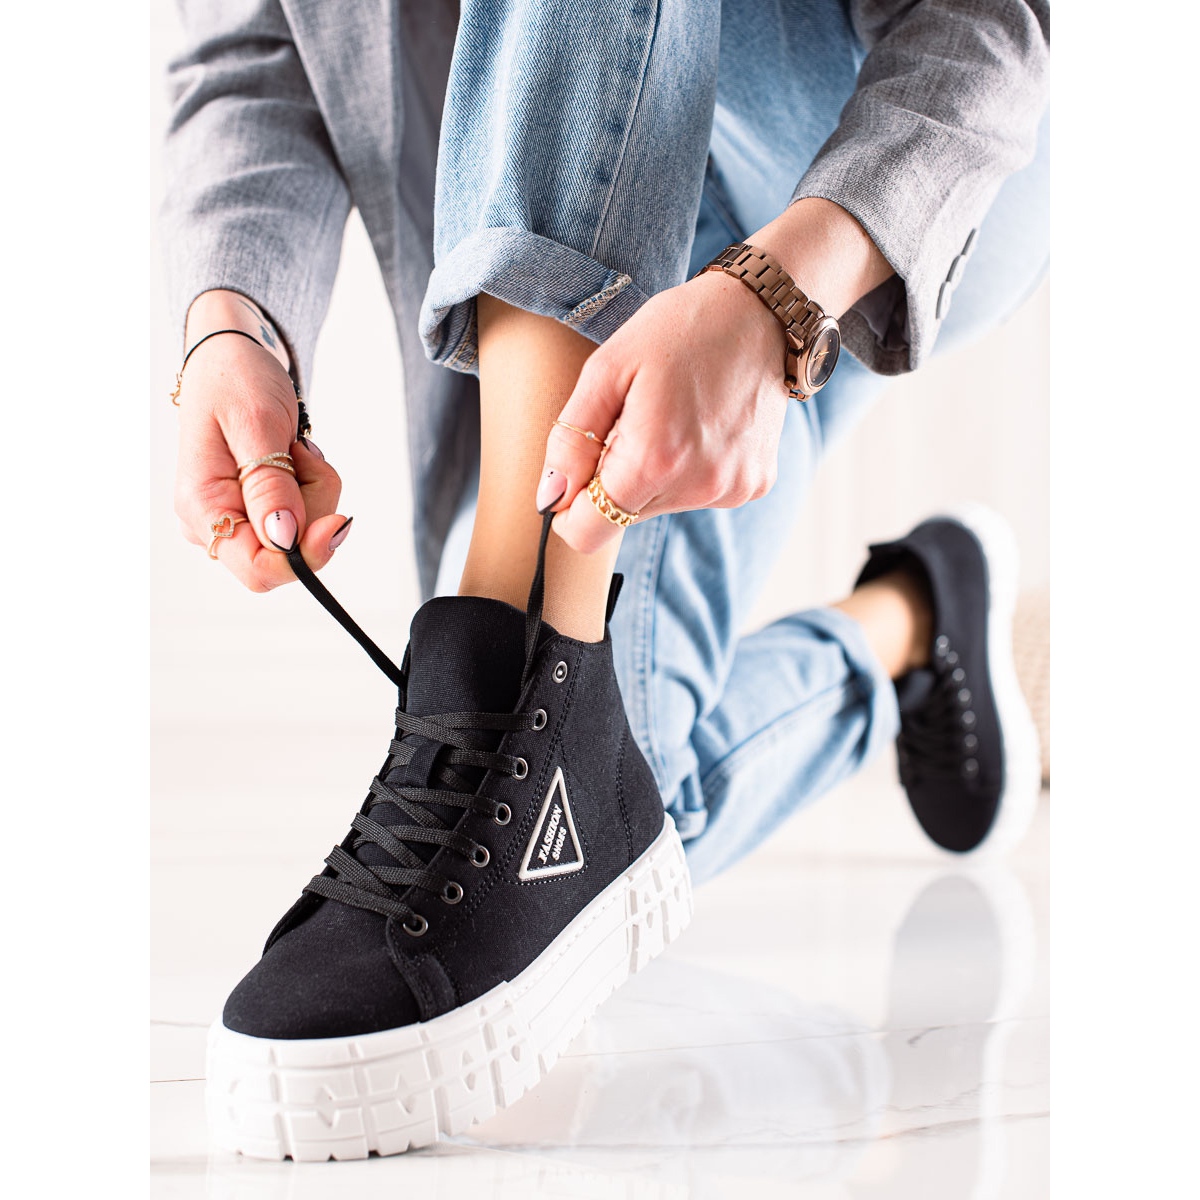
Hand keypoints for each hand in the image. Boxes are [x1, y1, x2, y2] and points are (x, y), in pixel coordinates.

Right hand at [173, 332, 349, 590]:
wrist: (232, 357)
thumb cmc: (236, 379)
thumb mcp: (256, 424)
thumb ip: (269, 485)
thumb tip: (283, 539)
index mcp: (202, 507)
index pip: (257, 571)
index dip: (304, 557)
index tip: (339, 520)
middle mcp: (212, 522)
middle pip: (288, 554)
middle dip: (314, 509)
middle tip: (303, 455)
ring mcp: (234, 518)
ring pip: (302, 536)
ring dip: (316, 490)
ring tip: (293, 447)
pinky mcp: (255, 510)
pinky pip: (303, 518)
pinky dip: (311, 487)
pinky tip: (292, 456)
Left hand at [538, 270, 789, 552]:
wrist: (761, 311)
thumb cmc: (678, 330)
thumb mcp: (606, 370)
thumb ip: (570, 440)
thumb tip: (549, 498)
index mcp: (654, 461)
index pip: (589, 532)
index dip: (569, 508)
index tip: (576, 471)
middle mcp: (697, 487)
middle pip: (623, 516)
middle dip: (613, 477)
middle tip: (632, 421)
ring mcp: (731, 489)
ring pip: (659, 505)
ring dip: (651, 471)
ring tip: (671, 417)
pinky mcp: (753, 484)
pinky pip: (697, 493)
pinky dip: (687, 468)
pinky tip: (701, 424)